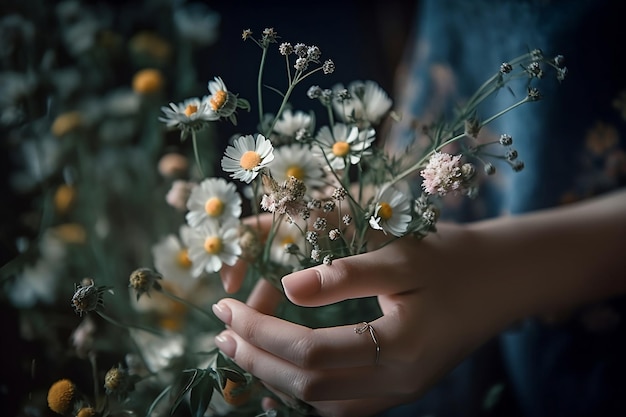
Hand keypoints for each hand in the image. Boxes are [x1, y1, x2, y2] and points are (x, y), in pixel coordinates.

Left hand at [213, 223, 517, 416]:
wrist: (501, 279)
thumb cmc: (453, 258)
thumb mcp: (401, 255)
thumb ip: (346, 274)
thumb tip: (286, 287)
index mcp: (400, 346)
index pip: (309, 351)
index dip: (260, 332)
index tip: (226, 307)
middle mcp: (400, 382)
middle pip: (308, 386)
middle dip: (256, 358)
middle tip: (221, 330)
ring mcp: (402, 392)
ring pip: (322, 404)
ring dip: (275, 377)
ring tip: (242, 347)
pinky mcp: (402, 389)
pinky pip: (342, 405)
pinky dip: (305, 390)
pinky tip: (285, 369)